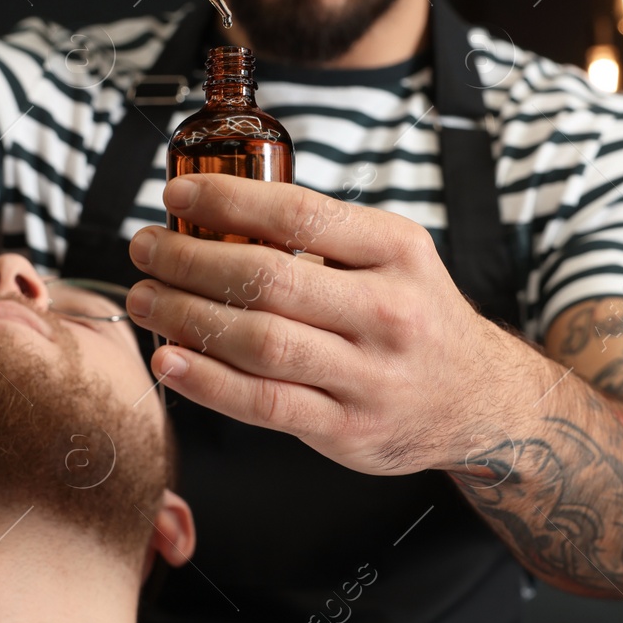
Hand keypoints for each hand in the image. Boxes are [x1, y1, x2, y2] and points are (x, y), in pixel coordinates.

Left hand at [125, 174, 523, 475]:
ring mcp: (370, 376)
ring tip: (145, 300)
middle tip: (147, 249)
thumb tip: (217, 212)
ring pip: (260, 343)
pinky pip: (264, 404)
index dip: (228, 201)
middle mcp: (390, 311)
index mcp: (398, 252)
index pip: (300, 214)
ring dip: (187, 317)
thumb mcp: (394, 258)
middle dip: (190, 260)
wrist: (478, 400)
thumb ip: (323, 238)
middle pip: (269, 279)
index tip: (176, 194)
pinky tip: (169, 360)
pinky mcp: (348, 429)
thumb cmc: (415, 316)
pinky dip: (208, 382)